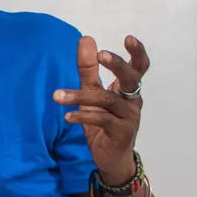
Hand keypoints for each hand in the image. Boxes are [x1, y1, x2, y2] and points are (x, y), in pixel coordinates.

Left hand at [53, 35, 148, 184]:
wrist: (111, 158)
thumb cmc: (102, 123)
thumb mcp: (92, 94)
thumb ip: (88, 70)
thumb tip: (86, 39)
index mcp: (127, 90)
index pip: (139, 68)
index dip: (137, 53)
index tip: (128, 38)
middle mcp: (132, 101)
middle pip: (131, 79)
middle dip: (117, 65)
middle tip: (101, 55)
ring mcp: (129, 118)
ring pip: (108, 101)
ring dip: (81, 96)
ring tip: (57, 95)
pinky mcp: (121, 133)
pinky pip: (102, 121)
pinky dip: (83, 117)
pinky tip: (67, 116)